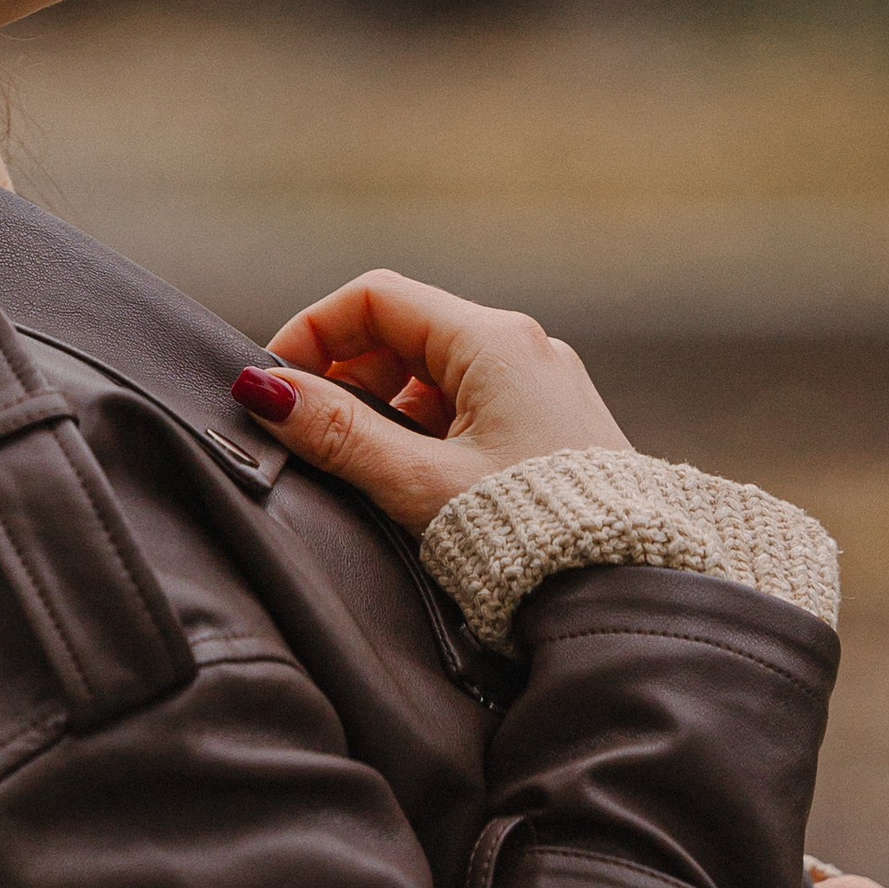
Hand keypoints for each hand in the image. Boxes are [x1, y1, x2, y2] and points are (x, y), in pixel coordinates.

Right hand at [232, 270, 630, 533]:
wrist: (625, 589)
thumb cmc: (530, 534)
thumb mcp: (416, 483)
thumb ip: (336, 434)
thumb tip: (263, 392)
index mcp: (495, 341)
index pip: (376, 298)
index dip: (314, 332)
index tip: (278, 385)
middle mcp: (524, 349)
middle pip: (404, 332)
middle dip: (346, 376)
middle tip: (311, 434)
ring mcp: (542, 386)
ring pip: (435, 372)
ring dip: (384, 407)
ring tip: (362, 466)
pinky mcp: (552, 425)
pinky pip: (470, 403)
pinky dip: (425, 428)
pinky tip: (415, 480)